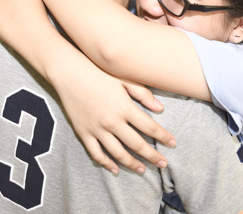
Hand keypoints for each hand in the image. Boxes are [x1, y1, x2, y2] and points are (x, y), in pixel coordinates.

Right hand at [54, 70, 175, 173]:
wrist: (69, 73)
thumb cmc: (98, 73)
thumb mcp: (124, 79)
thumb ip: (143, 94)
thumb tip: (161, 109)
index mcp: (124, 107)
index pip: (150, 127)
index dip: (163, 136)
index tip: (173, 143)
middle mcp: (112, 121)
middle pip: (137, 144)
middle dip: (152, 155)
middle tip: (163, 164)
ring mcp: (97, 129)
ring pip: (118, 153)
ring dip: (132, 164)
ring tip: (142, 169)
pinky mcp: (83, 133)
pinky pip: (96, 153)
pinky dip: (106, 163)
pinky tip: (115, 169)